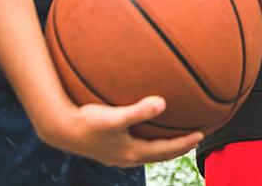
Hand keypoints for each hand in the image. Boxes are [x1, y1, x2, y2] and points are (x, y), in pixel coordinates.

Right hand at [38, 96, 201, 166]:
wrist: (60, 129)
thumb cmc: (87, 121)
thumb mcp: (114, 117)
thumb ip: (138, 111)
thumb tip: (162, 103)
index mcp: (132, 152)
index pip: (166, 151)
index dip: (184, 144)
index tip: (201, 135)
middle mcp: (127, 157)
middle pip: (160, 155)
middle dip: (179, 147)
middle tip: (196, 137)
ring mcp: (117, 155)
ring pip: (148, 152)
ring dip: (164, 146)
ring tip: (177, 136)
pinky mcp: (109, 149)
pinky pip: (137, 146)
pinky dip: (149, 141)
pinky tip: (146, 130)